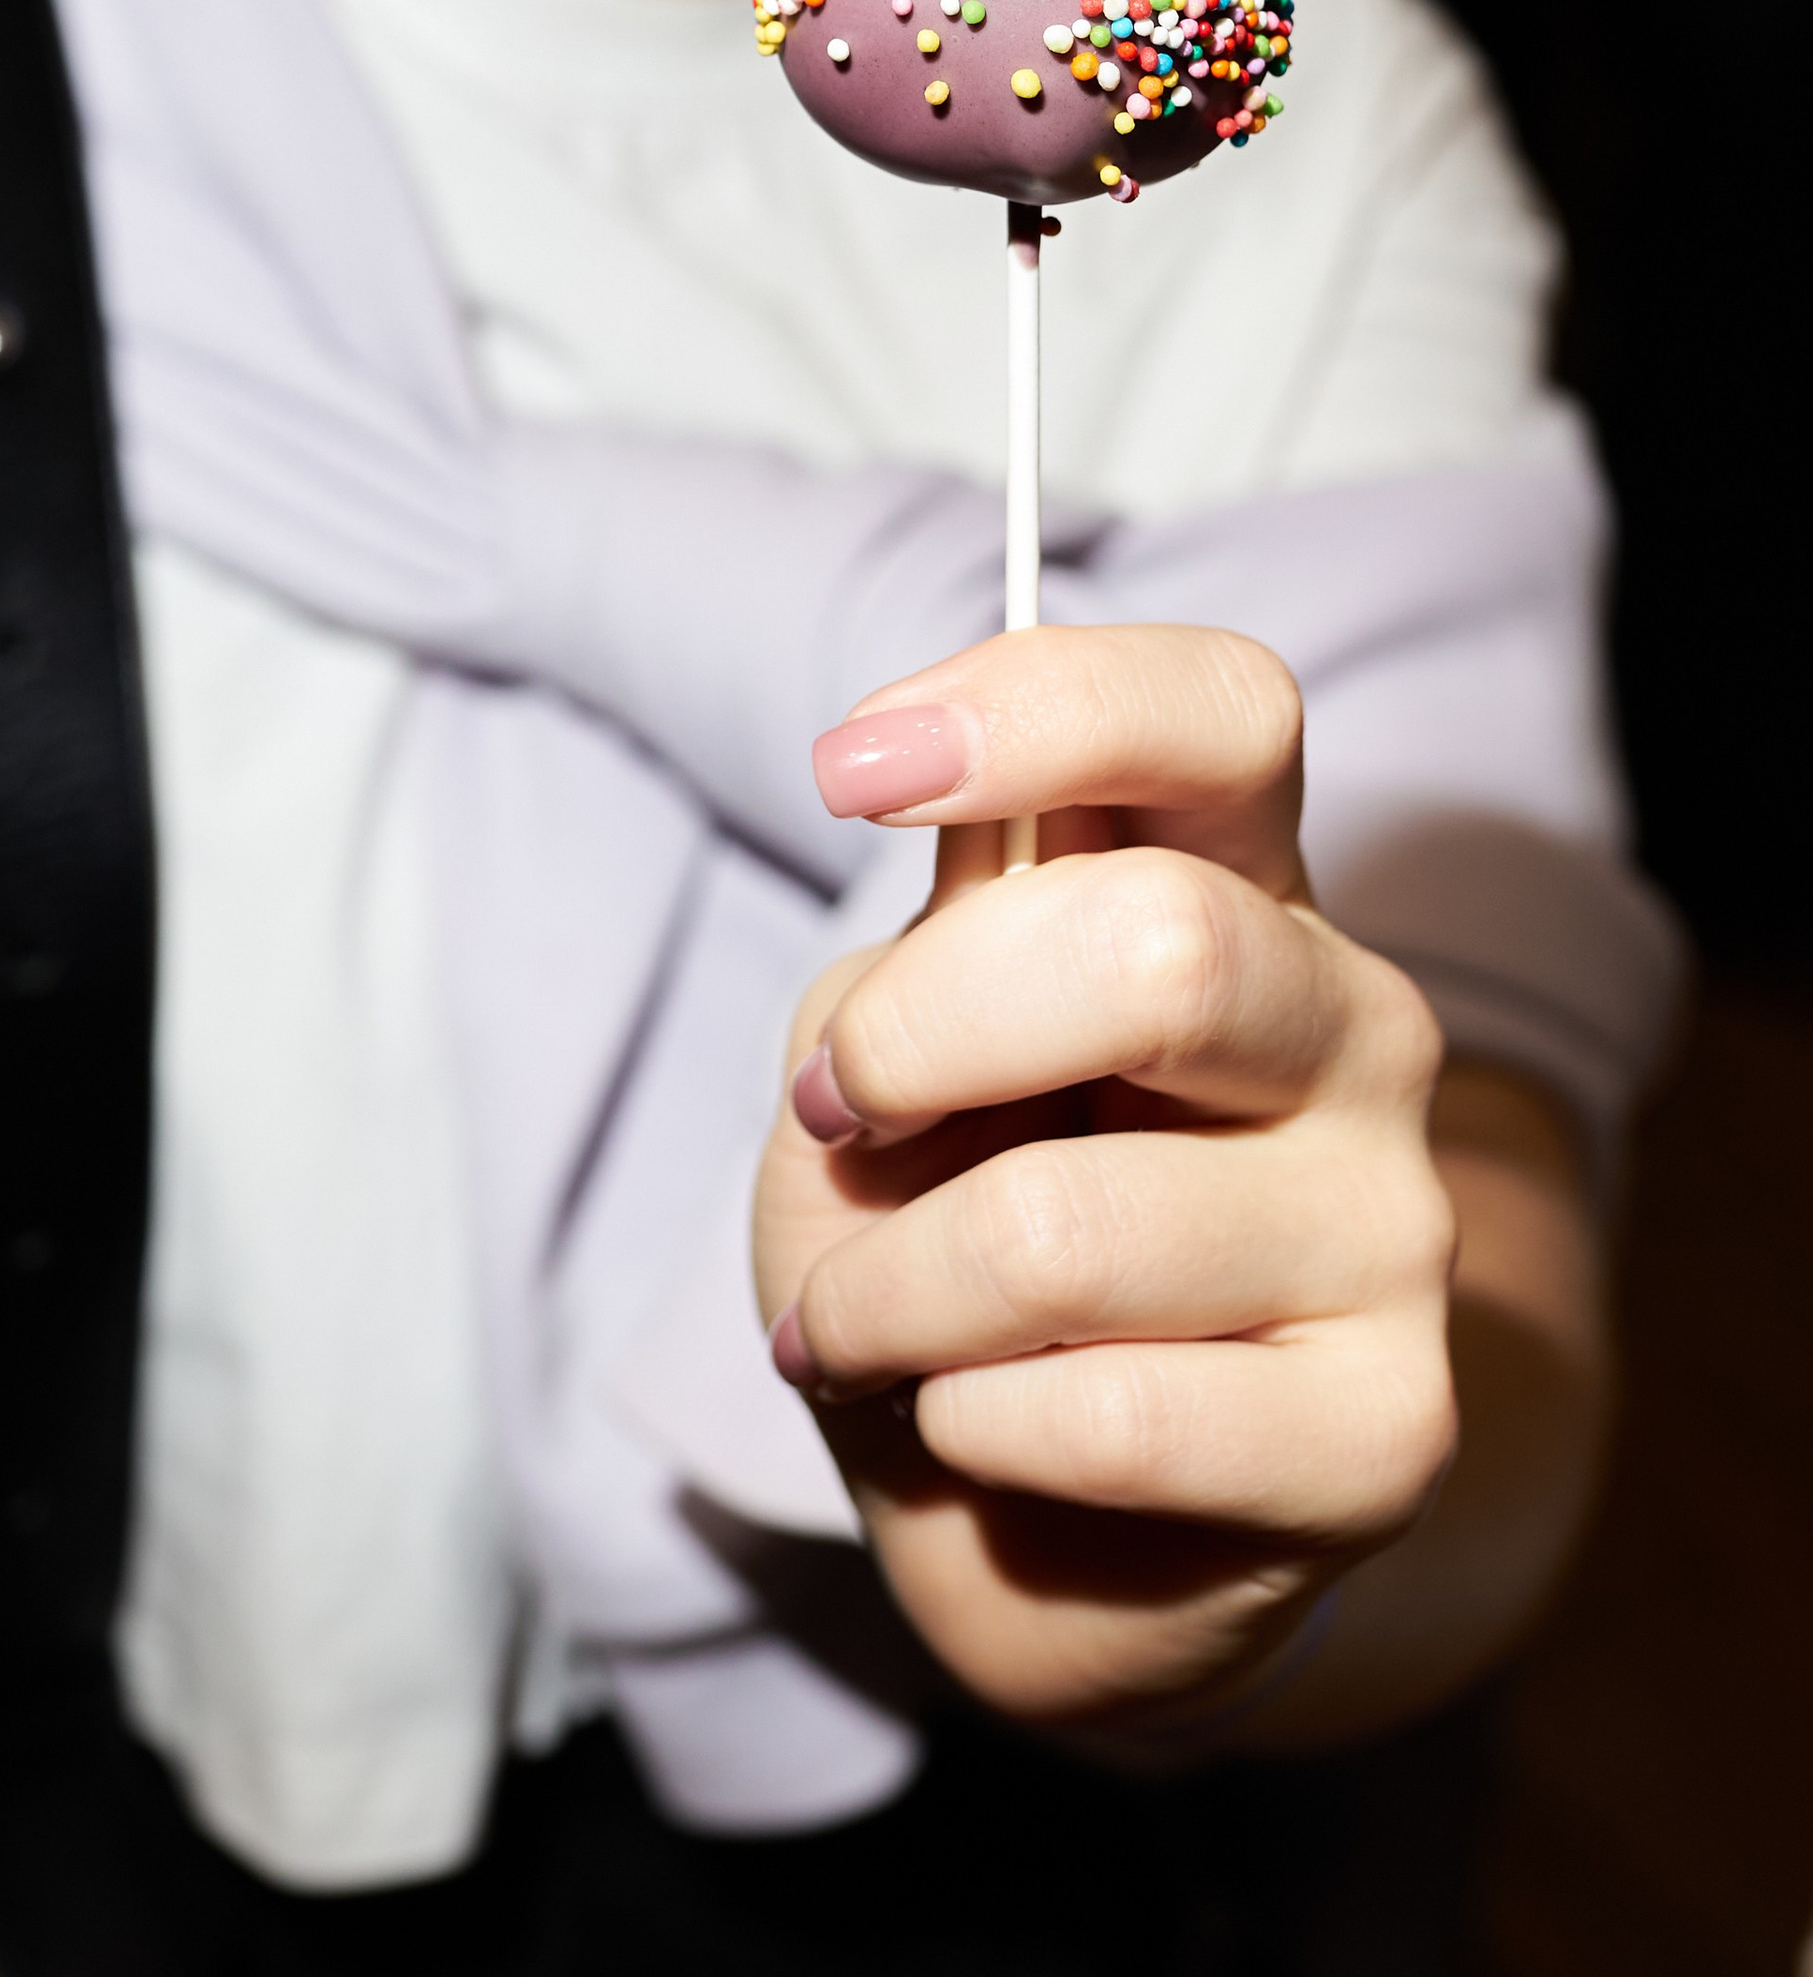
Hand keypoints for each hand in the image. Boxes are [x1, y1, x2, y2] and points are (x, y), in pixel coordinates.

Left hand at [751, 625, 1455, 1734]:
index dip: (1043, 706)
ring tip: (856, 1326)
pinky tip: (971, 1425)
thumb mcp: (879, 1068)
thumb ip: (914, 977)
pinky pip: (1111, 1413)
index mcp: (1236, 887)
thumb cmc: (946, 1241)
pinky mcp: (1389, 1431)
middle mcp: (1353, 1026)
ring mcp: (1395, 1228)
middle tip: (833, 1114)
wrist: (1035, 1523)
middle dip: (916, 1039)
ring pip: (1073, 1223)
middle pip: (1161, 944)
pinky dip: (965, 1422)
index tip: (850, 766)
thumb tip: (950, 957)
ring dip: (887, 1290)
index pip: (1226, 714)